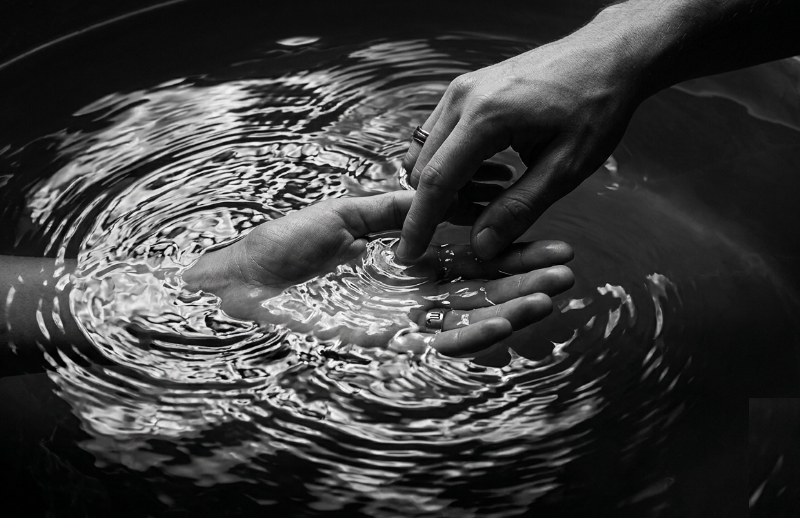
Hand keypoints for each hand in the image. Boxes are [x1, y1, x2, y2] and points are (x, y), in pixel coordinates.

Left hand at [183, 192, 574, 356]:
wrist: (242, 283)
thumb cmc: (285, 247)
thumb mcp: (348, 215)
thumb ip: (396, 210)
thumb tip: (435, 195)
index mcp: (407, 266)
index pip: (471, 259)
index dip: (509, 251)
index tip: (549, 239)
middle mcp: (413, 297)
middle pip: (481, 291)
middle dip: (524, 281)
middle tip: (568, 270)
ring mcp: (402, 323)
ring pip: (470, 320)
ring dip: (513, 308)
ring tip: (554, 294)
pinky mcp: (387, 345)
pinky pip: (439, 343)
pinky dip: (475, 334)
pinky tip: (509, 321)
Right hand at [396, 24, 643, 262]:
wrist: (609, 56)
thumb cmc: (597, 107)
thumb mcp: (567, 167)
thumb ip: (520, 208)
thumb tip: (481, 246)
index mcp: (486, 117)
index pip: (435, 181)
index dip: (419, 223)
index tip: (407, 254)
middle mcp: (462, 98)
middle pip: (423, 169)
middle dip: (440, 206)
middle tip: (482, 222)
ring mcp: (460, 90)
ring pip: (425, 153)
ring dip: (446, 186)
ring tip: (494, 197)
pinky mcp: (465, 90)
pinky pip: (438, 136)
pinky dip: (452, 164)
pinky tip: (492, 173)